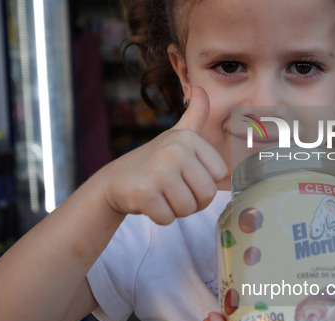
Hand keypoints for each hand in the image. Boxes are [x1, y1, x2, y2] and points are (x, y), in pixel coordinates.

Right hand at [99, 86, 227, 224]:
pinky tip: (147, 202)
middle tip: (171, 191)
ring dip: (175, 210)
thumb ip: (195, 115)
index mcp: (188, 138)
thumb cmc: (153, 162)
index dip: (204, 183)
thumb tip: (202, 89)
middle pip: (206, 195)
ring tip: (160, 195)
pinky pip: (168, 218)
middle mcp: (175, 150)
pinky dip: (159, 217)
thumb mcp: (176, 136)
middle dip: (191, 201)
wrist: (114, 181)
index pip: (220, 175)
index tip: (185, 177)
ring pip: (188, 209)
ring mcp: (158, 171)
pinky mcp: (144, 193)